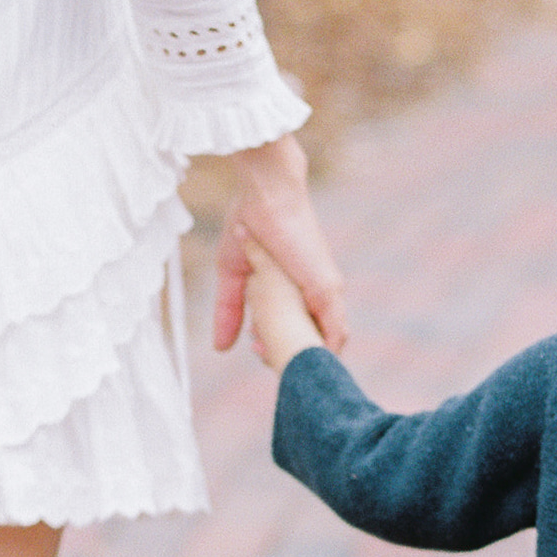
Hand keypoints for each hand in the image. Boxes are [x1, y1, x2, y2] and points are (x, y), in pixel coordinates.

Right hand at [212, 134, 346, 353]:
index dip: (280, 349)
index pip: (300, 334)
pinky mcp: (328, 288)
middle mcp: (317, 295)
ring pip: (327, 344)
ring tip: (274, 360)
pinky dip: (321, 352)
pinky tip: (301, 362)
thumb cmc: (251, 224)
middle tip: (262, 355)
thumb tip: (220, 348)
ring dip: (303, 359)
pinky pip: (335, 333)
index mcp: (299, 292)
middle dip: (290, 358)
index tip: (256, 348)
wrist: (266, 194)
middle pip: (315, 344)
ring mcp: (326, 292)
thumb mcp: (233, 275)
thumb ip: (229, 310)